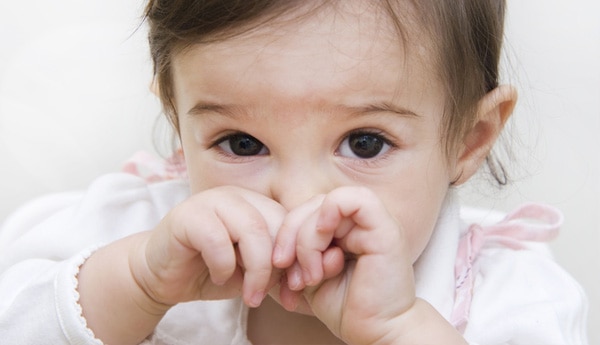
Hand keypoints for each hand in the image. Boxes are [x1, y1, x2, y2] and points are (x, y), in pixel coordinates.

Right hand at [132, 186, 286, 307]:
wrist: (162, 276)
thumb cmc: (211, 271)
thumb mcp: (253, 273)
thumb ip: (279, 272)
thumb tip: (308, 283)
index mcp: (258, 204)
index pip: (291, 223)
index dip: (299, 257)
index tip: (296, 289)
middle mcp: (238, 196)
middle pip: (276, 225)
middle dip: (279, 266)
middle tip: (273, 295)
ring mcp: (212, 201)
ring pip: (252, 230)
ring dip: (256, 270)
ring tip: (249, 295)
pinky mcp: (187, 215)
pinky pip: (218, 240)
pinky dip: (223, 266)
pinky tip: (218, 276)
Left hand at [274, 186, 416, 343]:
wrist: (375, 333)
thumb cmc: (344, 306)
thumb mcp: (308, 272)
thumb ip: (295, 248)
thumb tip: (271, 233)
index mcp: (342, 229)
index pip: (305, 211)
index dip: (285, 235)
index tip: (281, 269)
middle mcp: (358, 222)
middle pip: (312, 205)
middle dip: (290, 236)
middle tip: (288, 271)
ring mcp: (373, 223)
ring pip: (326, 203)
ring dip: (308, 239)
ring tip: (313, 276)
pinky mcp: (385, 229)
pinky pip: (354, 199)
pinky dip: (330, 214)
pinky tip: (326, 246)